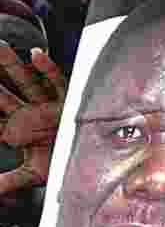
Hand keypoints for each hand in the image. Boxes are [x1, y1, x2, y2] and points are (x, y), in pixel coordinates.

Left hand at [0, 45, 65, 194]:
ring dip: (13, 65)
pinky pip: (58, 83)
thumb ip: (9, 180)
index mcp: (19, 128)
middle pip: (6, 92)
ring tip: (0, 46)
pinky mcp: (67, 103)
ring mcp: (48, 106)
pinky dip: (48, 69)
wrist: (93, 167)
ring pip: (28, 82)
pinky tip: (36, 55)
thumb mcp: (32, 174)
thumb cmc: (65, 166)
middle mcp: (31, 113)